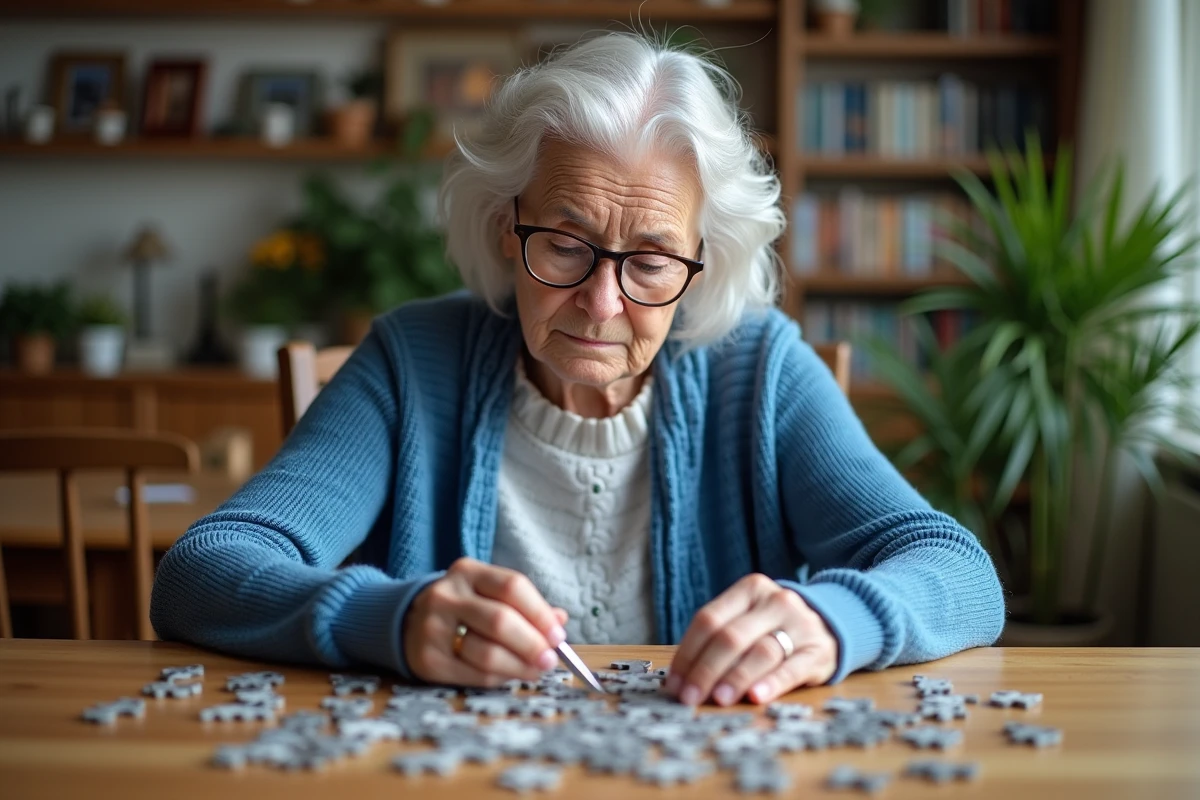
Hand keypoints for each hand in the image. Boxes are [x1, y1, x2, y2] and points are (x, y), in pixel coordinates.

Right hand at [403, 557, 568, 686]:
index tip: (558, 634)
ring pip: (487, 652)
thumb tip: (560, 619)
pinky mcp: (427, 659)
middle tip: (550, 659)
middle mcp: (446, 595)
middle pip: (501, 620)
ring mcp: (432, 627)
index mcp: (468, 572)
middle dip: (533, 644)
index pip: (512, 586)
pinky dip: (499, 678)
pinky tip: (509, 675)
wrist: (405, 620)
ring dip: (520, 666)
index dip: (540, 613)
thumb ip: (523, 604)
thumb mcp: (487, 593)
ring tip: (536, 670)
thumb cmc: (461, 607)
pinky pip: (473, 674)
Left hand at [665, 574, 837, 705]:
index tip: (674, 683)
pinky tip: (755, 697)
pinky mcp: (819, 651)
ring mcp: (800, 625)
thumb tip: (681, 679)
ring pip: (760, 652)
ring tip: (718, 700)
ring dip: (735, 678)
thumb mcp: (748, 619)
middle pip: (731, 637)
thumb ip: (719, 639)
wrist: (831, 624)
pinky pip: (791, 669)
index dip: (687, 653)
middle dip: (705, 670)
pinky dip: (771, 683)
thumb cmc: (774, 627)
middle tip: (689, 697)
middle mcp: (776, 601)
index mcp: (750, 589)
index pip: (709, 619)